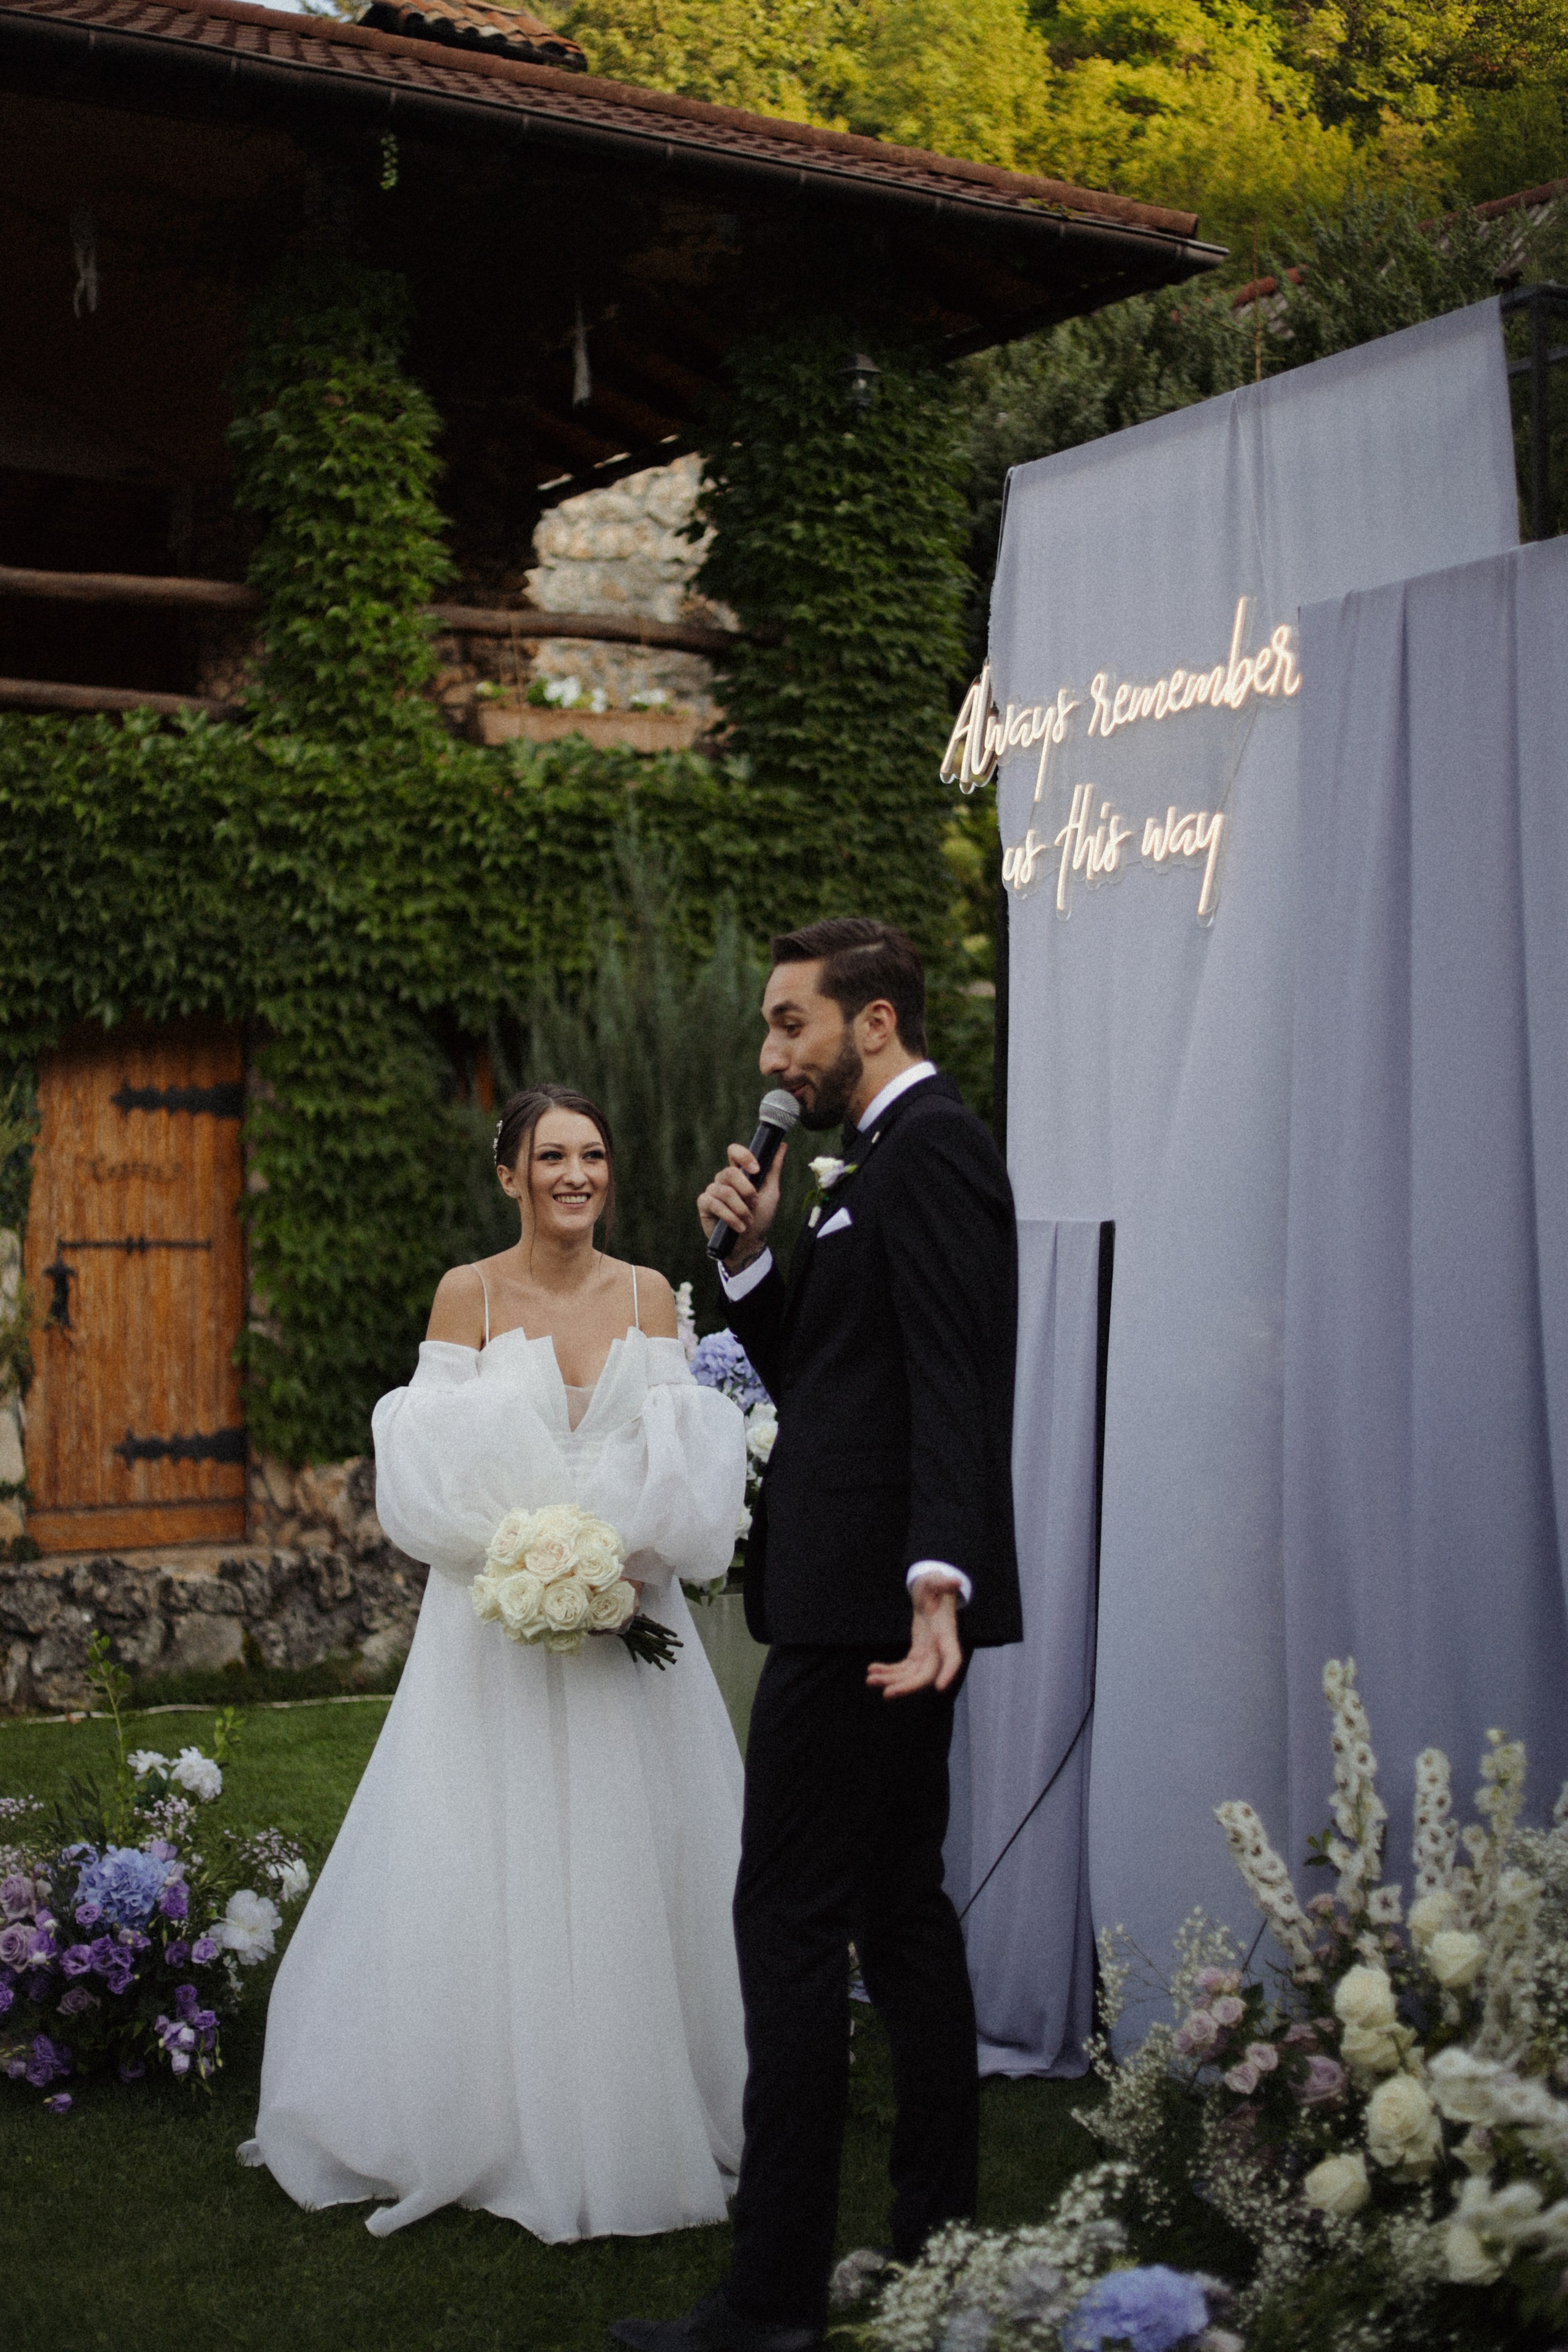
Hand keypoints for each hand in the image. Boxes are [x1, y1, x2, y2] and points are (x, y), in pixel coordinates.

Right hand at [697, 1139, 787, 1265]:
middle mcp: (724, 1179)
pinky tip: (739, 1226)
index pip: (734, 1152)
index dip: (743, 1156)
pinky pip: (714, 1204)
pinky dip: (730, 1216)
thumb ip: (773, 1169)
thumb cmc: (760, 1217)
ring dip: (740, 1209)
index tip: (756, 1169)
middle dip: (746, 1190)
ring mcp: (712, 1190)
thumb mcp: (771, 1192)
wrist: (750, 1243)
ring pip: (724, 1191)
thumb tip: (782, 1145)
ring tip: (748, 1220)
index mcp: (739, 1172)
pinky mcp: (704, 1204)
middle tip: (755, 1204)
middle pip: (729, 1172)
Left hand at [866, 1578, 962, 1699]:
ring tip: (871, 1680)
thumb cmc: (935, 1585)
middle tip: (887, 1693)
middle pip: (926, 1674)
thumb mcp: (936, 1580)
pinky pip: (903, 1669)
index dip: (948, 1672)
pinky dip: (889, 1672)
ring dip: (892, 1681)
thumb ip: (943, 1582)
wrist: (931, 1592)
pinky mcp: (917, 1653)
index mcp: (945, 1632)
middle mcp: (938, 1648)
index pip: (952, 1656)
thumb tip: (955, 1581)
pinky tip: (872, 1670)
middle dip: (908, 1686)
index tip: (940, 1688)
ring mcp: (927, 1652)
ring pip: (912, 1676)